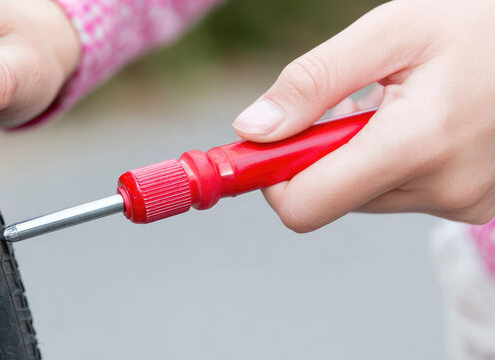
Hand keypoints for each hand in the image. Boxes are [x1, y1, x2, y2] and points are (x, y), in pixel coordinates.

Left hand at [233, 0, 494, 231]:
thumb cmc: (478, 22)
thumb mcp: (390, 32)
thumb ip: (313, 83)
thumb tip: (252, 131)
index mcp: (417, 144)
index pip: (306, 204)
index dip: (272, 176)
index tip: (265, 145)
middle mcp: (443, 189)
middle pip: (332, 196)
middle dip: (321, 152)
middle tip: (349, 100)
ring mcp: (463, 202)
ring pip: (364, 194)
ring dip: (358, 153)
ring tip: (395, 103)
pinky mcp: (472, 204)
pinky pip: (399, 191)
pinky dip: (390, 160)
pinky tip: (419, 121)